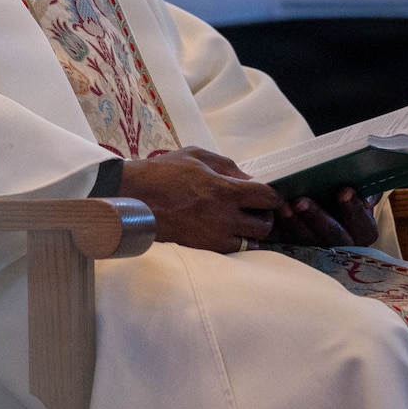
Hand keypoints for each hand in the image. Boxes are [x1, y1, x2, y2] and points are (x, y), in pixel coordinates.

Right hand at [115, 147, 282, 254]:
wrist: (134, 198)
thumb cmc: (163, 172)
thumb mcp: (197, 156)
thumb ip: (227, 166)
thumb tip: (248, 179)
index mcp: (225, 190)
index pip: (267, 197)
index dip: (273, 197)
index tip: (269, 197)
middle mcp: (224, 216)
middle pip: (264, 225)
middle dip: (264, 217)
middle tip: (256, 211)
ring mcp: (213, 236)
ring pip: (251, 244)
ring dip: (251, 234)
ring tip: (241, 224)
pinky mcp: (202, 249)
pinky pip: (231, 252)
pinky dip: (234, 244)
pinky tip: (226, 234)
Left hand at [268, 187, 378, 248]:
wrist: (329, 206)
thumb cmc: (346, 196)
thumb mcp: (362, 192)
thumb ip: (369, 191)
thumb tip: (366, 198)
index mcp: (363, 231)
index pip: (362, 224)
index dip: (353, 209)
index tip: (343, 191)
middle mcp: (344, 245)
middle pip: (333, 236)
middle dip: (316, 217)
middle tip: (301, 201)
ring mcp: (321, 249)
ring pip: (308, 241)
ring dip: (294, 224)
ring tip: (283, 207)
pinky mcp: (299, 250)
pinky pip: (290, 242)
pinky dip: (281, 228)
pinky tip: (273, 214)